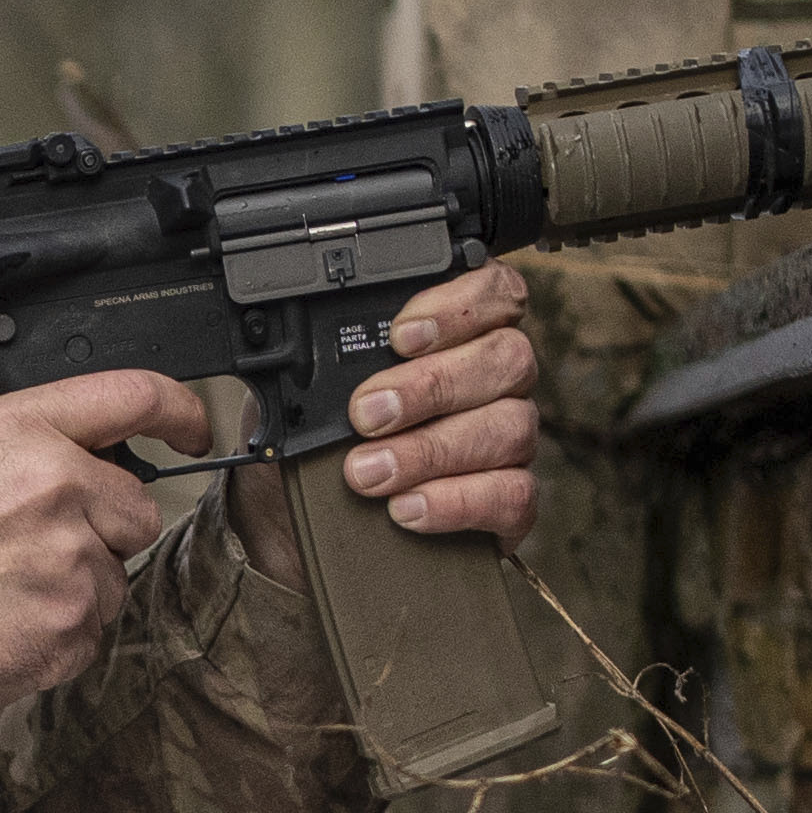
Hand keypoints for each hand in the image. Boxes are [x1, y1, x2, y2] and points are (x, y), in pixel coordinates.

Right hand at [0, 370, 207, 699]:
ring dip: (74, 587)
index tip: (190, 427)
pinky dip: (57, 633)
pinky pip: (92, 628)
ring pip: (114, 574)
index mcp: (23, 433)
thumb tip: (64, 455)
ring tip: (1, 594)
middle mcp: (59, 486)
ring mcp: (72, 560)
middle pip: (137, 506)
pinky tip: (3, 626)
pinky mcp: (74, 625)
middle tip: (34, 550)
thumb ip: (17, 444)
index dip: (177, 410)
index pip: (133, 397)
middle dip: (103, 528)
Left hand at [332, 259, 550, 541]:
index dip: (460, 307)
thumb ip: (323, 363)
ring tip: (368, 472)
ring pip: (510, 427)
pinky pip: (512, 495)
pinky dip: (456, 502)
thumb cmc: (320, 439)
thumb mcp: (307, 390)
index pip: (495, 293)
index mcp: (464, 332)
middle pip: (507, 359)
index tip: (400, 336)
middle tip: (367, 414)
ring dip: (432, 450)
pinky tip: (407, 508)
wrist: (308, 519)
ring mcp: (512, 439)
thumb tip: (298, 357)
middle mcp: (500, 379)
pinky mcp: (511, 501)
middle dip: (431, 385)